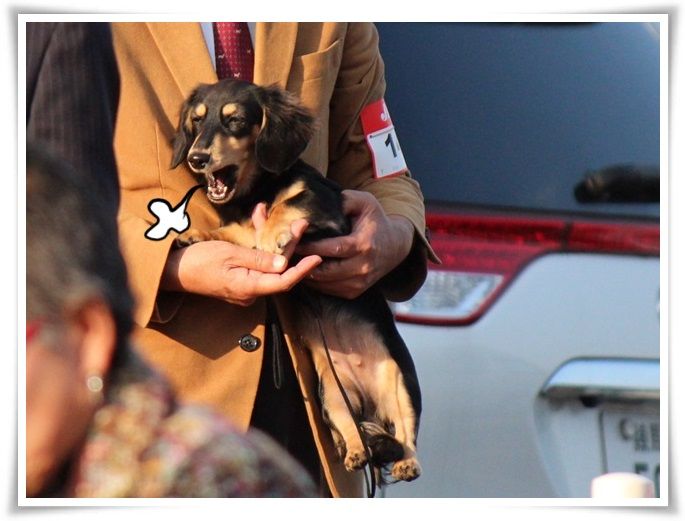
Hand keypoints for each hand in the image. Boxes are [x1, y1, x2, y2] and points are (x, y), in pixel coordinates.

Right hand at [161, 219, 320, 305]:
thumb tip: (284, 264)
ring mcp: (245, 287)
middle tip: (300, 224)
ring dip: (270, 239)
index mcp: (249, 288)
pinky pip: (255, 263)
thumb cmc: (198, 261)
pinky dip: (257, 244)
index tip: (317, 257)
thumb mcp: (229, 254)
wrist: (172, 271)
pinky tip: (256, 222)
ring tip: (269, 214)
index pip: (284, 281)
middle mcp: (250, 292)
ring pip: (267, 263)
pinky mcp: (239, 280)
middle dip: (288, 246)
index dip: (302, 269)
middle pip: (278, 270)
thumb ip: (258, 259)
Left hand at [296, 190, 414, 298]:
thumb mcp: (364, 202)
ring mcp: (360, 282)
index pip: (333, 249)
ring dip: (307, 274)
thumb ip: (344, 199)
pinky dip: (316, 282)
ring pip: (326, 284)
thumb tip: (321, 202)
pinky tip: (306, 270)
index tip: (295, 242)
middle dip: (304, 263)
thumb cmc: (376, 221)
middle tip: (288, 255)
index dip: (312, 248)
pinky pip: (330, 290)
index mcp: (364, 244)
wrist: (395, 246)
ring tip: (293, 263)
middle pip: (327, 271)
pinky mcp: (356, 291)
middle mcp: (363, 267)